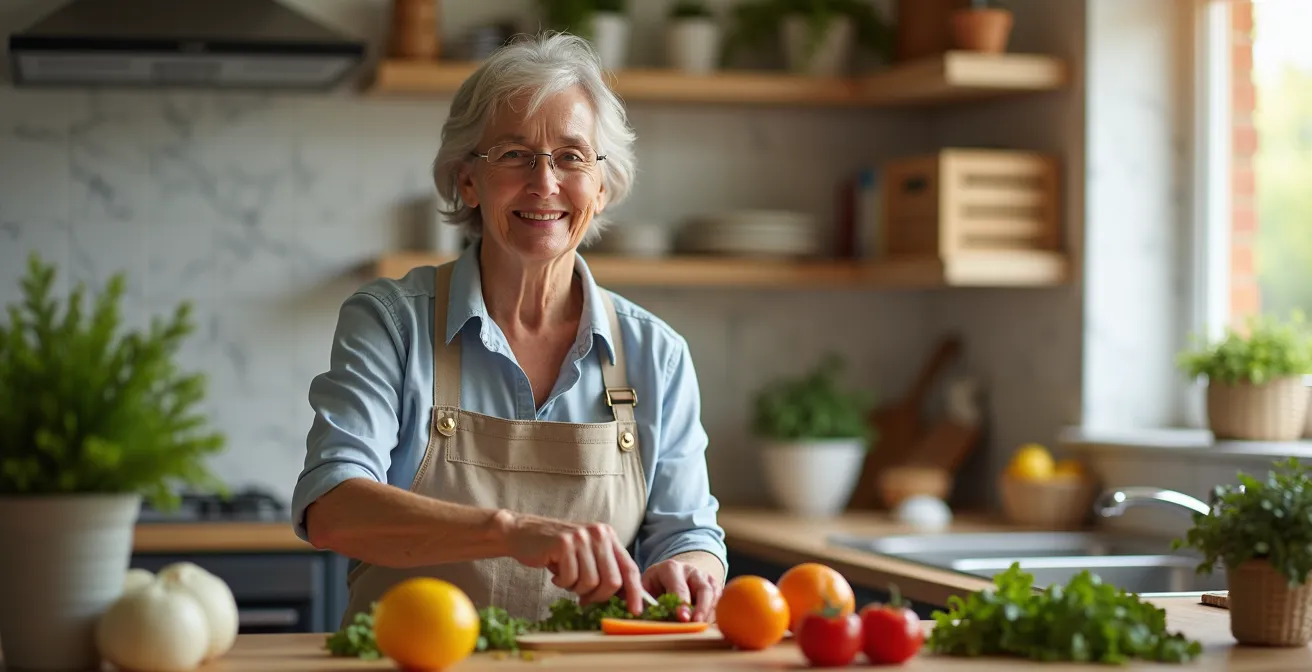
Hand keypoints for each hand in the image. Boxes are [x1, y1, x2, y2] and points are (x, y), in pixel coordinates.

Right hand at [501, 512, 643, 614]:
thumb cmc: (555, 549)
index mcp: (608, 536)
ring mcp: (582, 537)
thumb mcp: (585, 554)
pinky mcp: (564, 543)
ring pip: (591, 582)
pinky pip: (570, 578)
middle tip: (583, 597)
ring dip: (576, 588)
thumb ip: (604, 570)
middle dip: (599, 596)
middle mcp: (599, 533)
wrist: (522, 533)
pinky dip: (562, 582)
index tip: (635, 610)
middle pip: (612, 580)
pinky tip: (555, 572)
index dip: (635, 591)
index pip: (629, 567)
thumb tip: (624, 597)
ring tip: (566, 577)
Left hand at [642, 559, 721, 622]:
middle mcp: (691, 570)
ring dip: (709, 612)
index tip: (682, 617)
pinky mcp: (714, 585)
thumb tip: (640, 617)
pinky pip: (720, 599)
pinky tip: (707, 623)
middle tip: (696, 623)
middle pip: (703, 588)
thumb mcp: (645, 587)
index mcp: (670, 568)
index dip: (681, 603)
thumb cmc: (654, 584)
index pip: (679, 587)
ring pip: (714, 594)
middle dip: (701, 608)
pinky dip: (715, 611)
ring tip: (702, 627)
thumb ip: (644, 600)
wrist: (669, 574)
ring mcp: (704, 576)